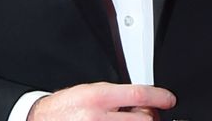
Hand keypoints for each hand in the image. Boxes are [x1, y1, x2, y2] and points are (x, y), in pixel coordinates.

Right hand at [27, 82, 175, 119]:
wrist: (43, 120)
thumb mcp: (88, 93)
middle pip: (144, 118)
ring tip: (127, 120)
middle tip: (142, 114)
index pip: (137, 95)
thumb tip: (142, 101)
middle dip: (149, 116)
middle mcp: (98, 118)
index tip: (169, 99)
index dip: (159, 96)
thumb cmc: (65, 107)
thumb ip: (114, 96)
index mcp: (96, 98)